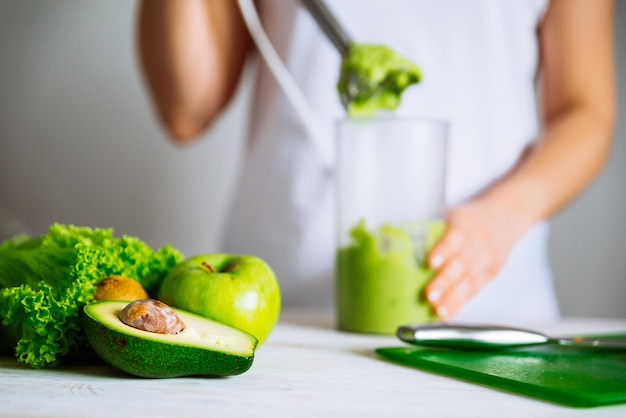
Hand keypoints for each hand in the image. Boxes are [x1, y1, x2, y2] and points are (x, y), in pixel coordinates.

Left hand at [424, 200, 517, 319]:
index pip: (455, 236)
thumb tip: (388, 245)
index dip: (444, 250)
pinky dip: (459, 304)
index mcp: (464, 222)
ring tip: (437, 310)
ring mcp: (487, 258)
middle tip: (428, 295)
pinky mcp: (491, 273)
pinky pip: (474, 290)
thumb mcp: (449, 214)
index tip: (430, 262)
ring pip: (470, 281)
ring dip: (453, 298)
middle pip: (462, 263)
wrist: (503, 214)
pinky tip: (446, 314)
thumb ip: (428, 229)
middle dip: (445, 281)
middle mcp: (478, 241)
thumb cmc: (465, 218)